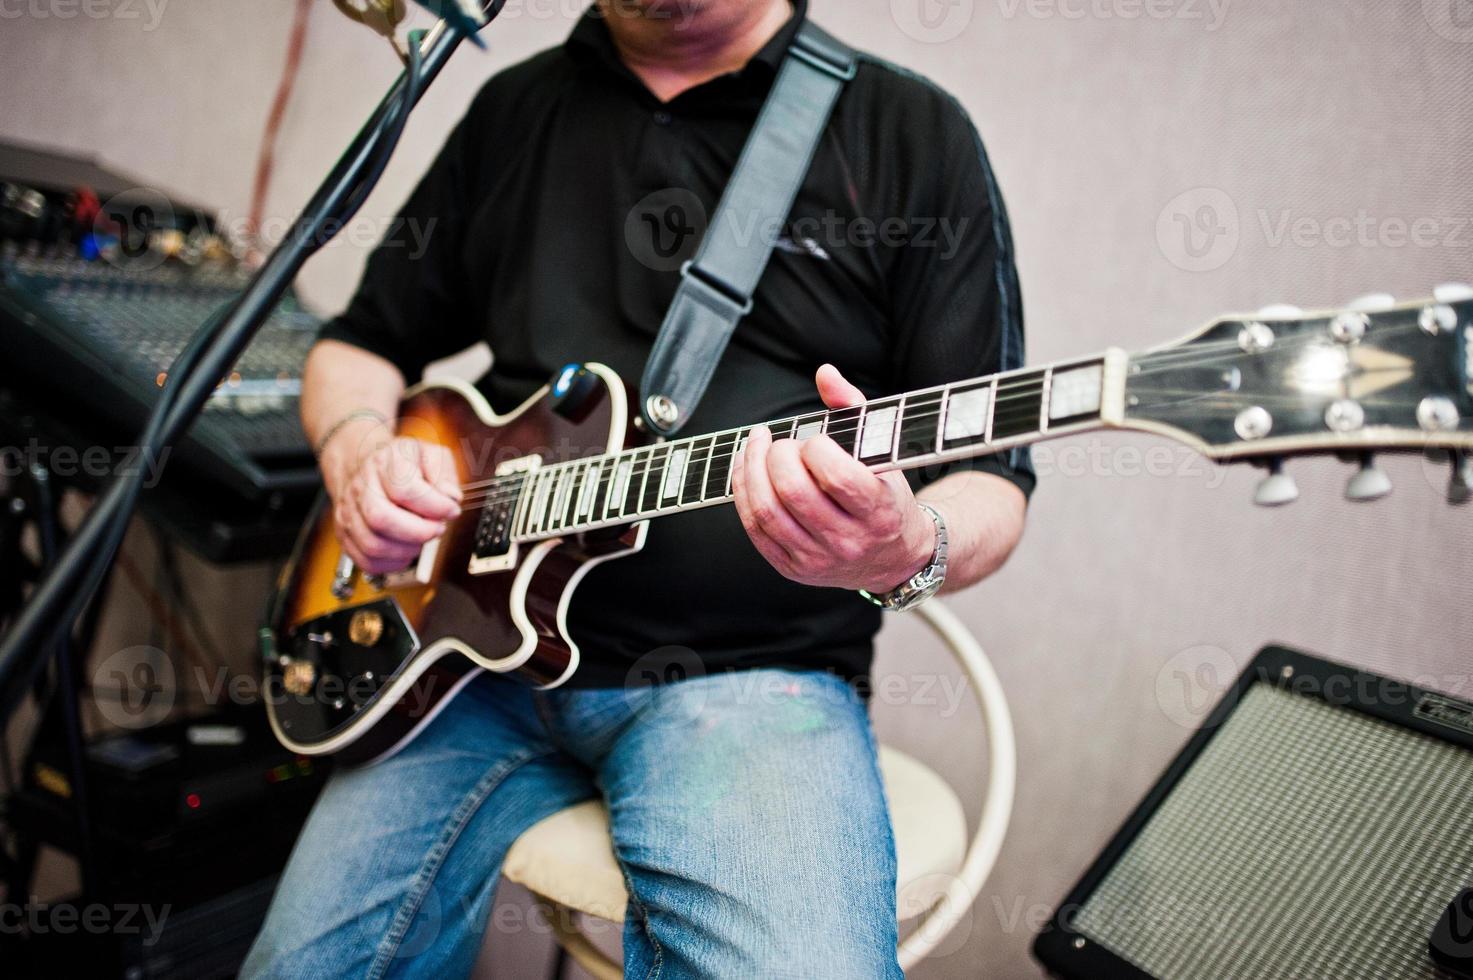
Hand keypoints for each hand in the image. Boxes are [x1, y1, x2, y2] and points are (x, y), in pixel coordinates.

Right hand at [323, 429, 461, 573]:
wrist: (368, 467)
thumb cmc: (402, 464)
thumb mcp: (431, 455)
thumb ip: (444, 474)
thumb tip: (450, 497)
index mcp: (385, 463)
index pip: (404, 489)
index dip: (434, 505)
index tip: (451, 510)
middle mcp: (362, 486)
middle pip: (380, 518)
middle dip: (418, 532)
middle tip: (437, 528)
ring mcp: (350, 511)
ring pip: (372, 544)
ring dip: (406, 549)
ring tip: (421, 539)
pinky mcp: (346, 533)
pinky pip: (366, 561)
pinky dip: (392, 564)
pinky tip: (406, 551)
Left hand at [732, 364, 936, 593]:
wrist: (895, 559)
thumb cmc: (886, 497)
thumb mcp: (883, 453)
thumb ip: (854, 408)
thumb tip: (824, 373)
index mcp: (878, 511)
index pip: (837, 476)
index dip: (815, 449)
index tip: (814, 441)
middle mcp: (848, 541)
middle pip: (794, 492)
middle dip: (777, 456)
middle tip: (780, 443)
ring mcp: (818, 559)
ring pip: (767, 512)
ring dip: (751, 470)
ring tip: (756, 447)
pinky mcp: (793, 568)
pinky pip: (755, 530)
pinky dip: (743, 494)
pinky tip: (746, 470)